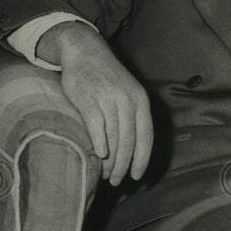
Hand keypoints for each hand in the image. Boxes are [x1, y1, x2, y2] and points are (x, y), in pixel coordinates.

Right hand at [38, 22, 152, 184]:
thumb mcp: (128, 92)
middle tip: (118, 181)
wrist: (84, 50)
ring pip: (113, 137)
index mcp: (140, 100)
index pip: (146, 136)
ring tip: (106, 174)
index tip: (137, 176)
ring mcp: (107, 98)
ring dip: (110, 160)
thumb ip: (133, 116)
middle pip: (129, 141)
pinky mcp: (88, 97)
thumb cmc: (106, 77)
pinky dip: (99, 142)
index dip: (142, 159)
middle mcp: (127, 99)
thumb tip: (135, 149)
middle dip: (124, 165)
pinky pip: (97, 125)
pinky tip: (99, 155)